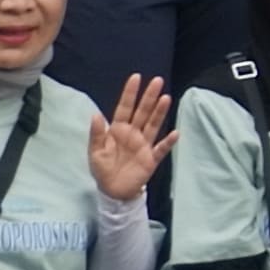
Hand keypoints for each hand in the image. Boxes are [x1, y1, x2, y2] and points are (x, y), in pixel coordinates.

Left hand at [90, 75, 176, 200]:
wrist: (113, 192)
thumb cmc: (103, 169)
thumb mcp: (95, 152)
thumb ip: (96, 134)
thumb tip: (96, 114)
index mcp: (118, 130)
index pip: (125, 107)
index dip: (130, 93)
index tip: (137, 77)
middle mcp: (133, 133)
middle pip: (143, 112)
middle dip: (149, 97)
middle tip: (158, 81)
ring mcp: (144, 145)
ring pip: (153, 125)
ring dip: (159, 112)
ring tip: (166, 98)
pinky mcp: (151, 159)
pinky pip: (161, 149)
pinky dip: (168, 142)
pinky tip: (175, 133)